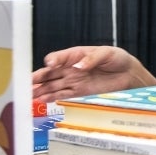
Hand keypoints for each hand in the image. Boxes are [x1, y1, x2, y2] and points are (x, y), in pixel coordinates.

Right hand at [31, 46, 155, 102]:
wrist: (128, 74)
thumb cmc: (117, 59)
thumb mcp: (106, 54)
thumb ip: (92, 59)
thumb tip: (79, 66)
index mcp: (75, 54)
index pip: (58, 57)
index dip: (53, 61)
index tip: (50, 65)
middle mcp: (71, 68)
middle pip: (50, 73)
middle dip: (38, 78)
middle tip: (26, 83)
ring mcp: (74, 80)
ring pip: (52, 85)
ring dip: (40, 90)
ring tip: (29, 95)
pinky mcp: (78, 92)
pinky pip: (61, 94)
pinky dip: (51, 97)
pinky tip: (40, 100)